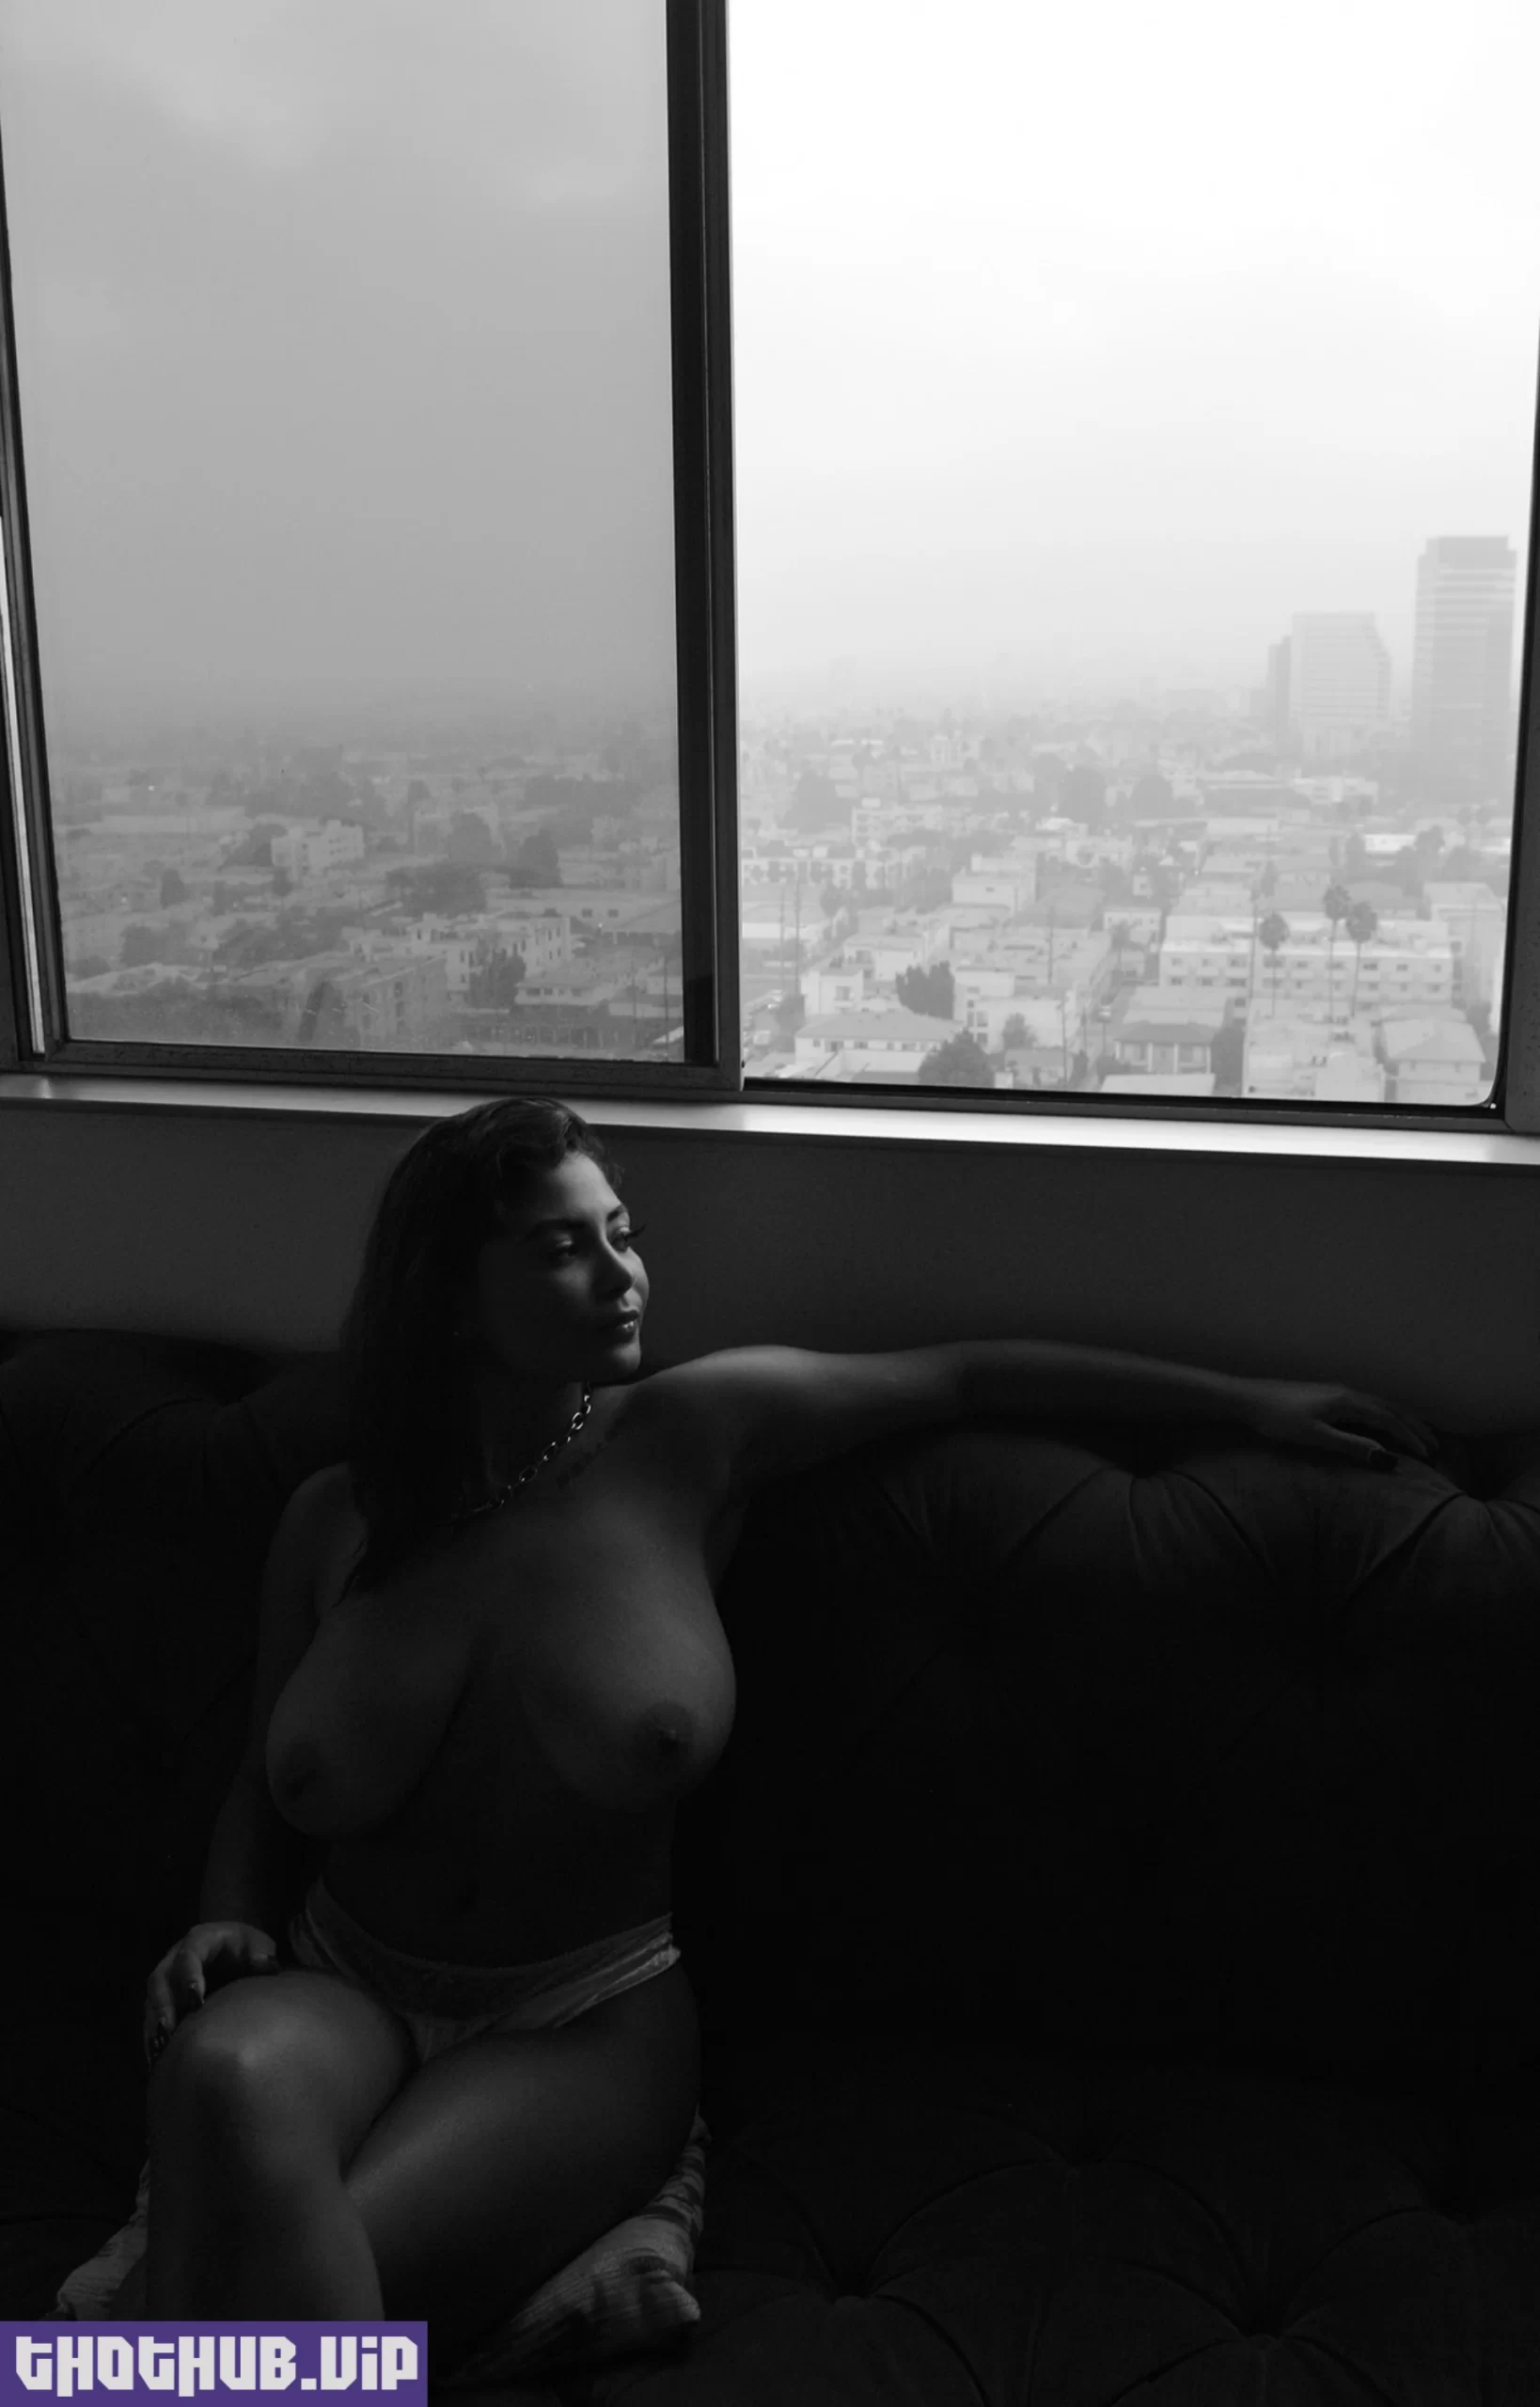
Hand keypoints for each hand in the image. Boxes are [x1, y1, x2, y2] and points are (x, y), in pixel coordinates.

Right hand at [143, 1921, 281, 2069]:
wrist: (234, 1950)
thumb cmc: (246, 1947)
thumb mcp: (258, 1943)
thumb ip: (261, 1952)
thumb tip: (263, 1963)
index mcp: (200, 1939)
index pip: (189, 1955)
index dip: (188, 1975)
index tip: (195, 2000)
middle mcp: (175, 1956)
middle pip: (160, 1978)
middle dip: (163, 2004)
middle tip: (169, 2030)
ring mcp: (167, 1977)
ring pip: (151, 1998)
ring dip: (154, 2023)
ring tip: (160, 2048)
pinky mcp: (164, 1996)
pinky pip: (152, 2014)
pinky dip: (152, 2034)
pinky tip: (157, 2056)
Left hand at [1236, 1379, 1439, 1469]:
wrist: (1247, 1399)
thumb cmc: (1279, 1419)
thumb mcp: (1316, 1437)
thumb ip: (1352, 1446)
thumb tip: (1386, 1457)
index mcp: (1348, 1401)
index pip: (1389, 1419)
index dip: (1410, 1437)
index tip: (1428, 1454)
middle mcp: (1347, 1392)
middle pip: (1390, 1408)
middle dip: (1414, 1426)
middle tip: (1436, 1443)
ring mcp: (1337, 1392)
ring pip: (1379, 1404)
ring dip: (1401, 1419)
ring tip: (1417, 1432)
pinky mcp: (1327, 1396)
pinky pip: (1366, 1405)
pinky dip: (1383, 1415)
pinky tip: (1381, 1423)